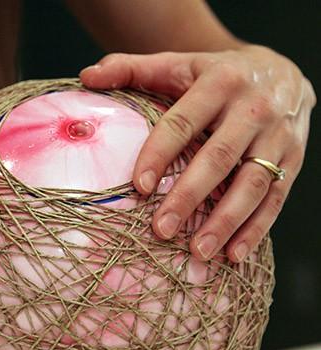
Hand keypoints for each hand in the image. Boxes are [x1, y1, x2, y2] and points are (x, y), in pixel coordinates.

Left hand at [80, 45, 315, 262]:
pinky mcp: (294, 158)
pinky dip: (257, 228)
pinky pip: (276, 197)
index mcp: (218, 83)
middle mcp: (252, 108)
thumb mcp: (177, 63)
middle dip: (190, 196)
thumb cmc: (217, 74)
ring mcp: (277, 136)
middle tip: (162, 229)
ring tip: (198, 251)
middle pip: (219, 157)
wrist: (281, 71)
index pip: (183, 122)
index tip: (138, 187)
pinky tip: (234, 253)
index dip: (159, 154)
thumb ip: (131, 68)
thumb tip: (86, 76)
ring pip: (253, 182)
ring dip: (226, 221)